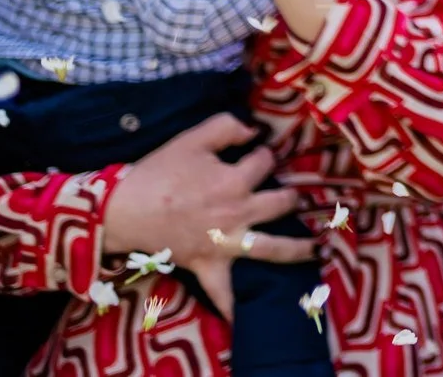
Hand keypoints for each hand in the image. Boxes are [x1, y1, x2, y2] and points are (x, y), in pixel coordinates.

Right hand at [98, 112, 314, 321]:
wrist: (123, 210)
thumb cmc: (158, 172)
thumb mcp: (193, 138)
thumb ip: (228, 126)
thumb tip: (256, 130)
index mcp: (235, 180)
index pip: (265, 161)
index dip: (264, 153)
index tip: (259, 153)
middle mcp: (238, 213)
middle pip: (281, 203)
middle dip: (292, 197)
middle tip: (297, 198)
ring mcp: (225, 242)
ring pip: (271, 248)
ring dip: (298, 249)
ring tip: (319, 250)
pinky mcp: (207, 265)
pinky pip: (223, 291)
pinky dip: (234, 306)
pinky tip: (247, 317)